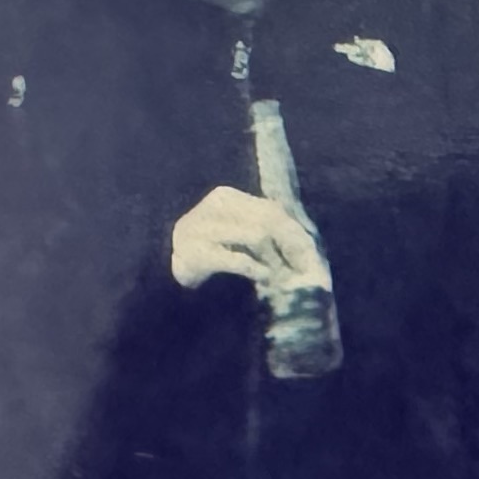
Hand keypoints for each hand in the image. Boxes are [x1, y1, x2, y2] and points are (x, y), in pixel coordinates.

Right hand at [170, 185, 326, 294]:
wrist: (168, 282)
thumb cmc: (213, 256)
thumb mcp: (240, 236)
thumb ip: (267, 230)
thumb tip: (308, 247)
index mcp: (225, 197)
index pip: (271, 210)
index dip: (294, 234)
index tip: (310, 258)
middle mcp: (211, 207)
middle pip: (267, 220)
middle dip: (289, 246)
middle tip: (300, 271)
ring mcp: (199, 228)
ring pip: (257, 236)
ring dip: (274, 260)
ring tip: (280, 277)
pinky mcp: (193, 252)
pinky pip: (236, 258)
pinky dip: (255, 268)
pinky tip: (263, 277)